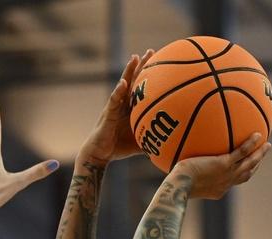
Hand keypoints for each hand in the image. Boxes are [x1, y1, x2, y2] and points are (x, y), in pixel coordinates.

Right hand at [80, 50, 154, 165]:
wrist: (99, 154)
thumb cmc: (119, 148)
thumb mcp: (140, 142)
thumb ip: (153, 140)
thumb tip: (172, 144)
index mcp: (131, 107)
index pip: (141, 87)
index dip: (149, 75)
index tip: (161, 61)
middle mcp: (123, 103)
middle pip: (133, 80)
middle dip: (141, 66)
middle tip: (151, 51)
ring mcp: (114, 106)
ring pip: (123, 85)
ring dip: (128, 71)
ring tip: (135, 58)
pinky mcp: (107, 113)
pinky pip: (113, 101)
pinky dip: (118, 91)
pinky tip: (122, 83)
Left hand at [169, 134, 270, 199]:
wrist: (179, 187)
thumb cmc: (175, 185)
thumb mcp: (182, 180)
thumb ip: (184, 172)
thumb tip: (176, 165)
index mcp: (218, 189)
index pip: (233, 182)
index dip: (242, 174)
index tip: (246, 168)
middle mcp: (226, 183)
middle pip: (247, 174)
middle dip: (256, 165)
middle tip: (262, 155)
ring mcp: (227, 174)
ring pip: (250, 163)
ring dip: (260, 155)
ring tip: (267, 145)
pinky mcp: (224, 164)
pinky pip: (242, 152)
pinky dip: (252, 144)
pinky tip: (258, 134)